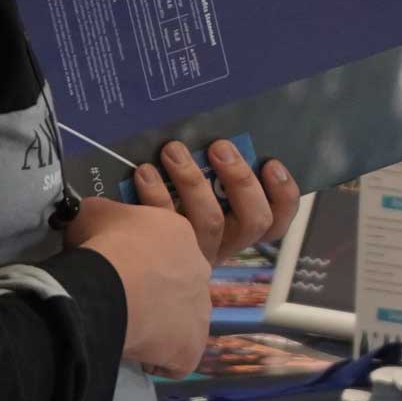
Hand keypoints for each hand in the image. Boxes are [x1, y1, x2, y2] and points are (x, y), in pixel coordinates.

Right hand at [64, 196, 210, 376]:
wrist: (110, 283)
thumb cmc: (102, 243)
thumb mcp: (94, 212)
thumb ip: (101, 213)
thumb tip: (90, 214)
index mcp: (180, 235)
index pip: (165, 252)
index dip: (141, 264)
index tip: (118, 271)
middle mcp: (200, 271)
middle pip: (178, 286)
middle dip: (154, 294)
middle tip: (122, 301)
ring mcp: (201, 310)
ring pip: (183, 322)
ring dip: (159, 327)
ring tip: (127, 329)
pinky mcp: (193, 345)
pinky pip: (178, 358)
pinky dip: (159, 360)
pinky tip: (136, 354)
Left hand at [137, 140, 299, 265]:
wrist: (118, 258)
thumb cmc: (168, 209)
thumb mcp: (199, 198)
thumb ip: (216, 178)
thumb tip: (221, 142)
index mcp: (239, 231)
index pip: (276, 222)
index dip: (283, 195)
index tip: (271, 164)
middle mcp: (224, 244)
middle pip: (253, 221)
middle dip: (241, 180)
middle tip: (220, 147)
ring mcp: (195, 253)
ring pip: (210, 221)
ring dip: (194, 180)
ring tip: (174, 150)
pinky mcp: (161, 252)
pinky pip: (164, 224)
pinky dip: (155, 193)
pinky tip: (145, 172)